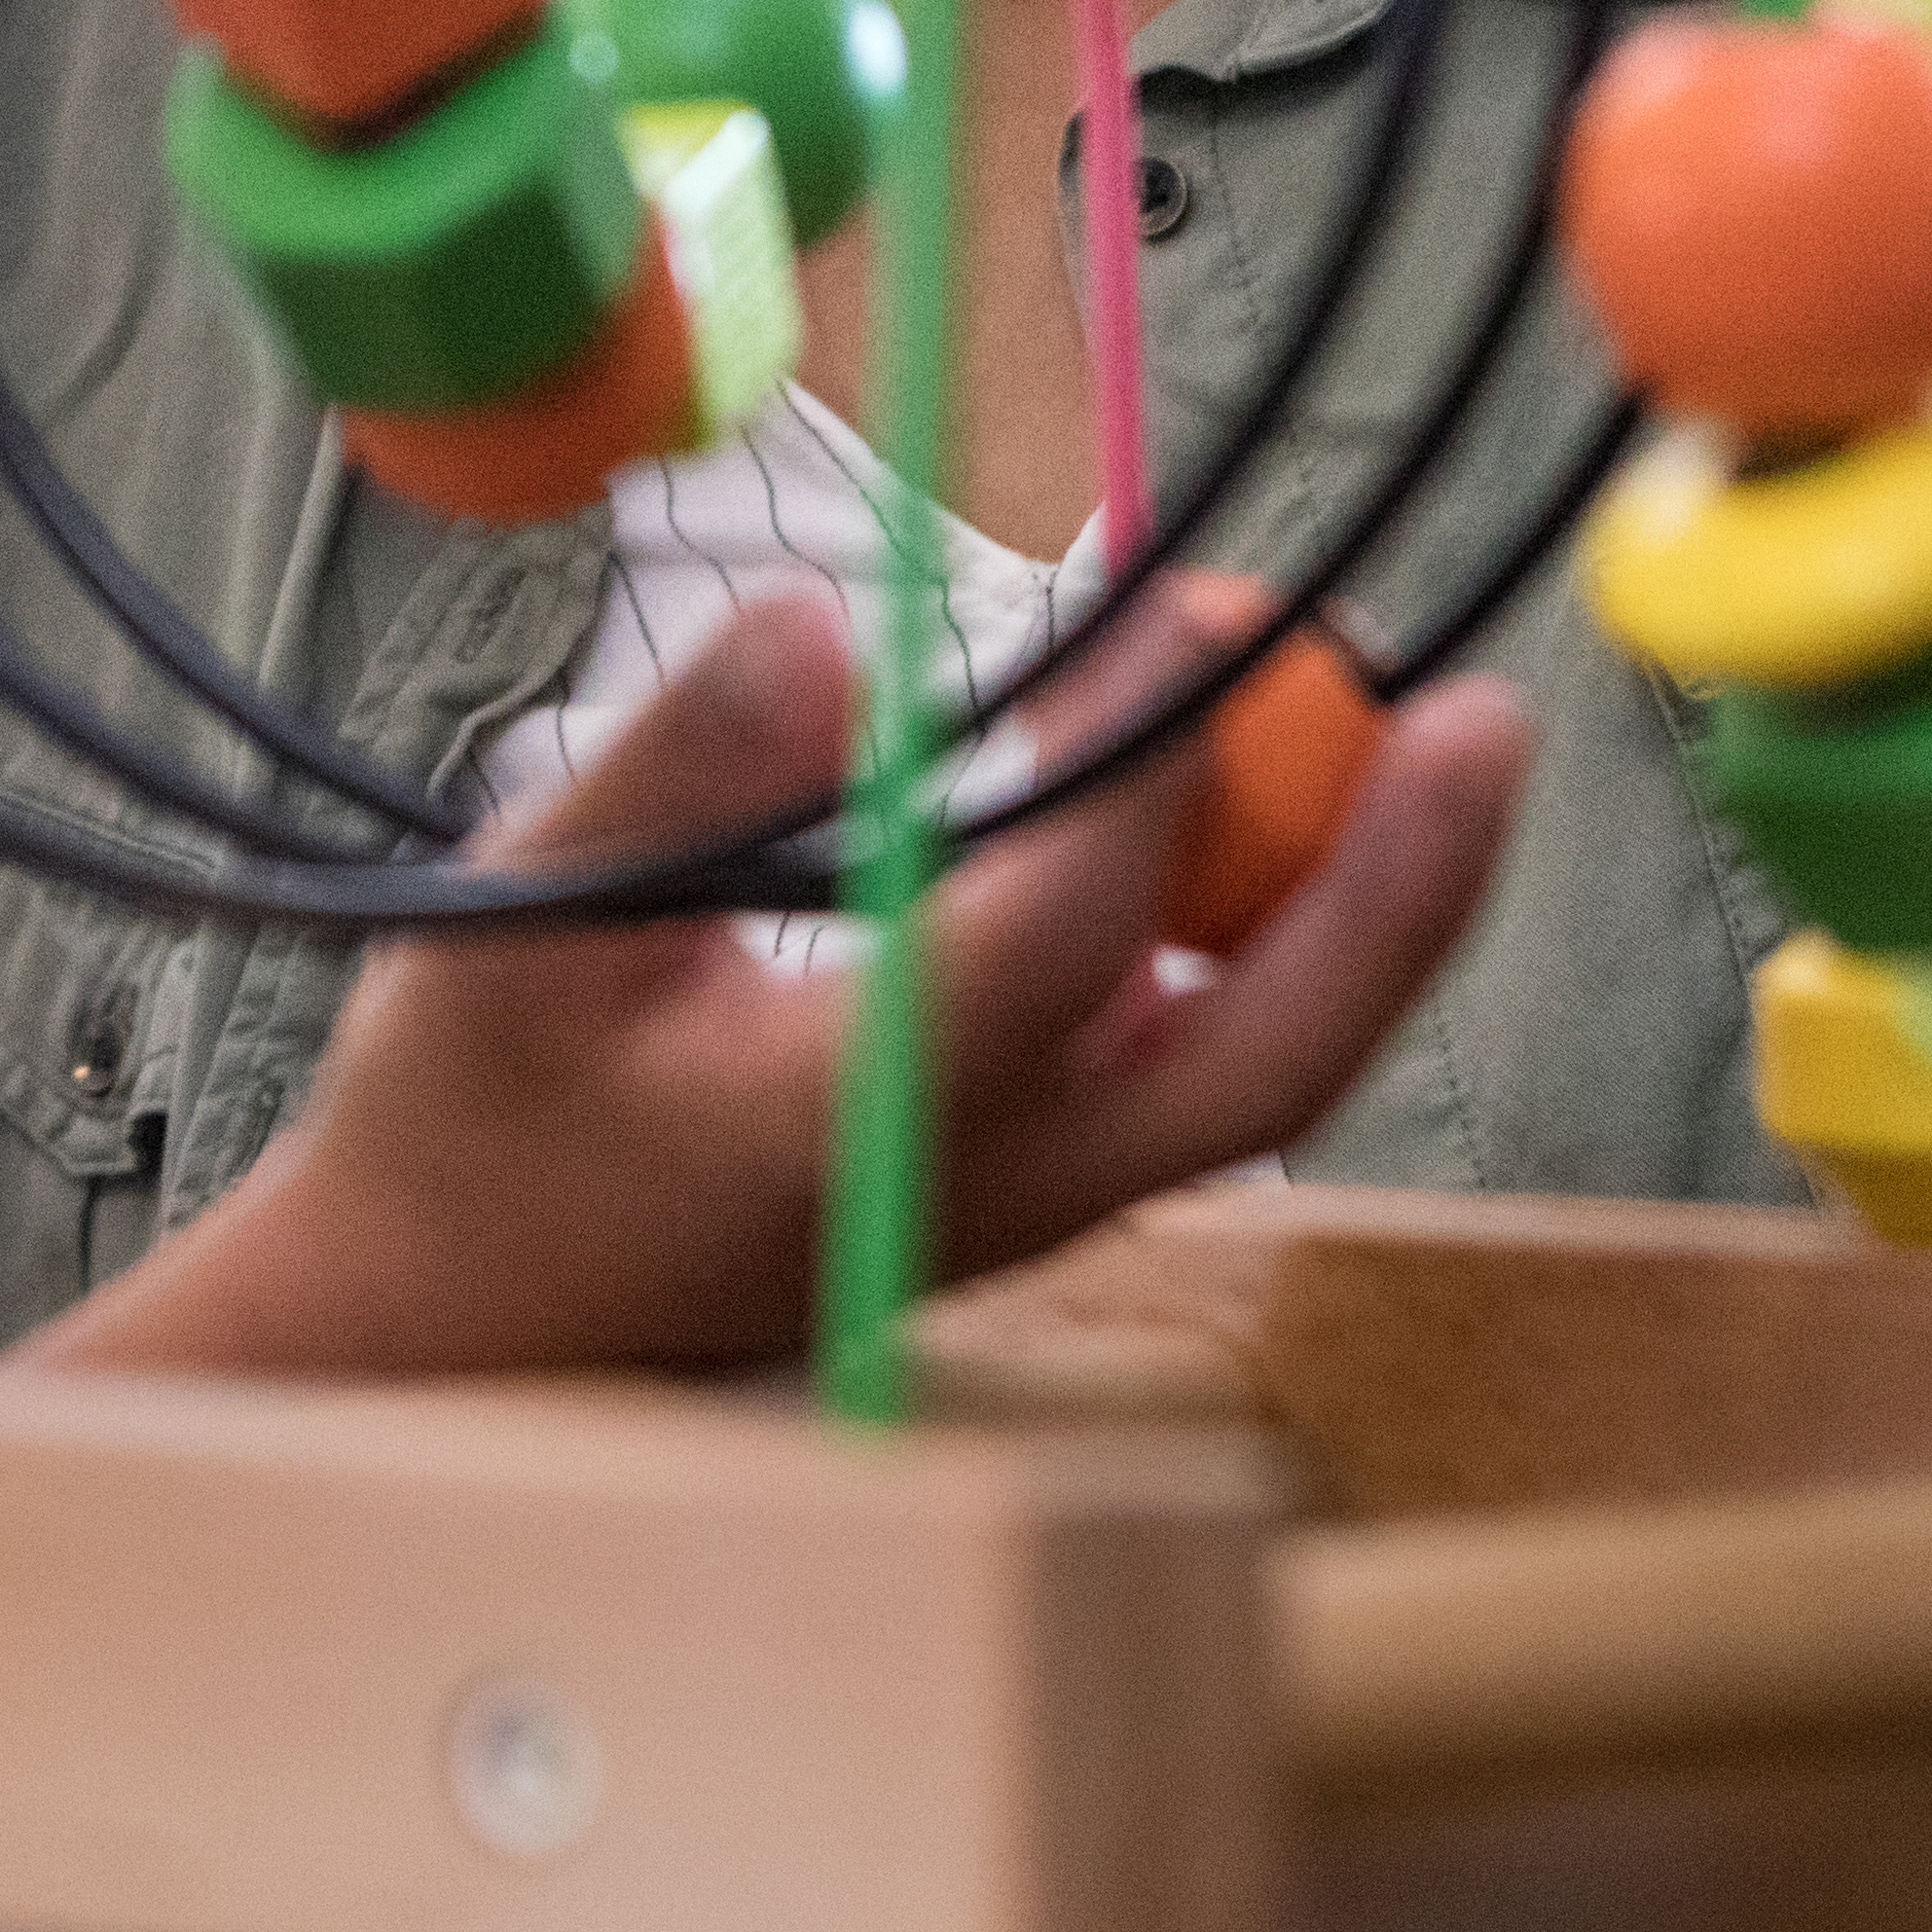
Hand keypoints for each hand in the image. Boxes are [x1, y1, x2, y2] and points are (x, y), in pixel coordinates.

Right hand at [22, 578, 1529, 1380]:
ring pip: (1260, 1072)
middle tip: (1479, 716)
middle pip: (1261, 1057)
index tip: (1179, 602)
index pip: (1063, 931)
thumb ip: (677, 778)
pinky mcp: (1028, 1184)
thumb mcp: (519, 925)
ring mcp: (1025, 1198)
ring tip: (1432, 737)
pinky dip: (1276, 944)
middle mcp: (985, 1176)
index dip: (1144, 761)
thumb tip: (831, 629)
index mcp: (855, 1118)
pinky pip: (1206, 1065)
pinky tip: (1288, 816)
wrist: (452, 1330)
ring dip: (1362, 915)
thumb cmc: (471, 1120)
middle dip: (1391, 887)